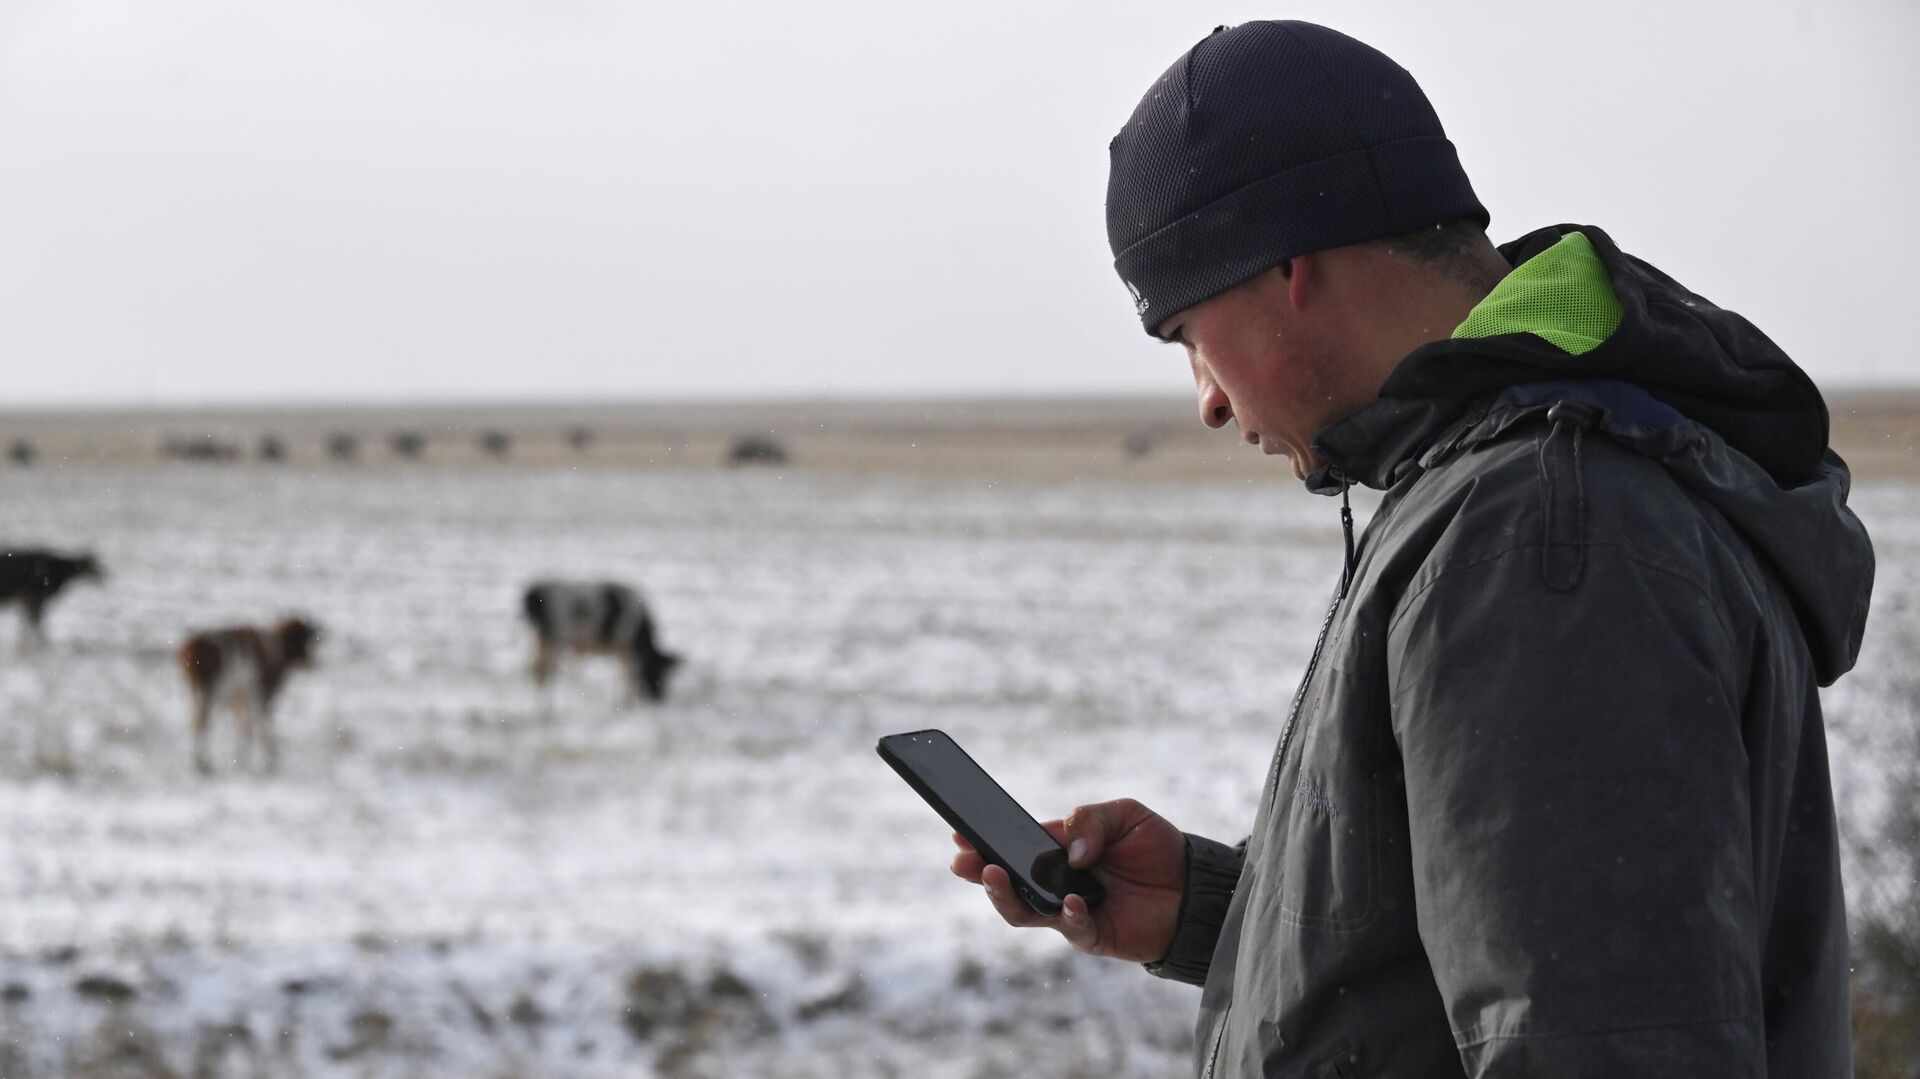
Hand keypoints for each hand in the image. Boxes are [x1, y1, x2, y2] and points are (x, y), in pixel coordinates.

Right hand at [949, 797, 1185, 962]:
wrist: (1195, 887)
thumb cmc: (1156, 848)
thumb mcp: (1126, 815)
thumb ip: (1092, 820)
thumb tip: (1070, 851)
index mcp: (1059, 849)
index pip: (1015, 843)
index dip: (986, 838)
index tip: (960, 830)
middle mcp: (1057, 882)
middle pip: (1008, 880)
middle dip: (981, 870)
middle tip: (963, 860)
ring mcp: (1069, 910)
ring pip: (1024, 910)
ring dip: (1005, 896)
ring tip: (997, 876)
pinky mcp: (1092, 935)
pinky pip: (1071, 930)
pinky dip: (1068, 917)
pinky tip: (1072, 903)